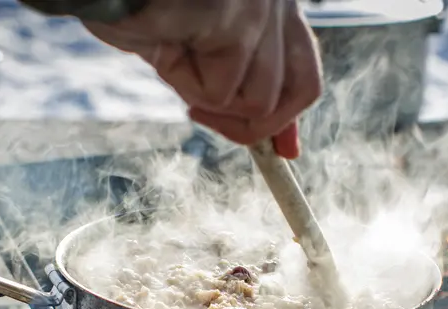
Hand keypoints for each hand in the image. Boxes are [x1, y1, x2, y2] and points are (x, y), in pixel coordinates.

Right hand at [84, 0, 321, 157]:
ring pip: (259, 103)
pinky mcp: (236, 15)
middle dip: (254, 125)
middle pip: (301, 94)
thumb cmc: (142, 15)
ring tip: (177, 55)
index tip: (283, 153)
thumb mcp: (199, 62)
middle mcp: (276, 1)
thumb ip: (239, 95)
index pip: (305, 72)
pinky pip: (222, 93)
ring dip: (209, 100)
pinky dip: (187, 84)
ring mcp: (261, 5)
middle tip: (202, 111)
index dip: (290, 119)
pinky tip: (168, 44)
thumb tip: (278, 148)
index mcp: (272, 6)